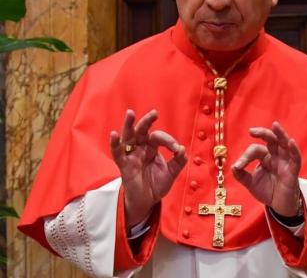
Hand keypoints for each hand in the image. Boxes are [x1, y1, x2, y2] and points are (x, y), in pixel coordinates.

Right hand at [110, 109, 186, 227]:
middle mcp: (141, 148)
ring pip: (129, 137)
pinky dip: (115, 144)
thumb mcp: (171, 174)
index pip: (158, 137)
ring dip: (129, 125)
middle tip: (154, 113)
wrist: (146, 202)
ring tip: (130, 113)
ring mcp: (131, 155)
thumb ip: (178, 162)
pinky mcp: (124, 165)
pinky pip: (117, 154)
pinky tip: (114, 134)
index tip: (177, 149)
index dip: (168, 141)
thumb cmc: (156, 185)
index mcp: (152, 148)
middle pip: (142, 131)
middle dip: (147, 121)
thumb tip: (183, 150)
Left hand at [232, 121, 300, 216]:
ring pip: (285, 144)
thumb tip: (232, 166)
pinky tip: (291, 142)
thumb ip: (241, 175)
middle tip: (251, 131)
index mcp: (265, 157)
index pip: (255, 150)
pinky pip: (296, 158)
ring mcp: (285, 162)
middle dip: (263, 133)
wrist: (279, 207)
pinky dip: (294, 150)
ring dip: (281, 134)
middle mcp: (276, 156)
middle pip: (271, 139)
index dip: (245, 157)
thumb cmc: (267, 191)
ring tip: (275, 125)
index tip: (238, 166)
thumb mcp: (251, 183)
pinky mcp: (293, 171)